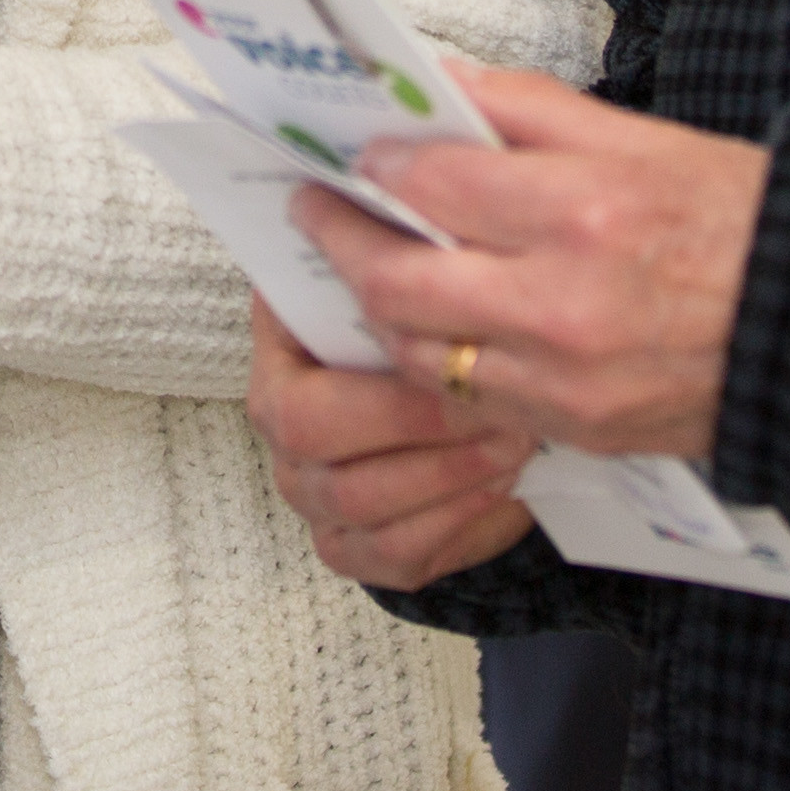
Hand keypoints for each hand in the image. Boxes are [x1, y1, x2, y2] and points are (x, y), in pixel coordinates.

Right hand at [249, 296, 535, 590]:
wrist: (451, 426)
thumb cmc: (430, 348)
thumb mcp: (416, 300)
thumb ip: (410, 273)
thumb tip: (428, 238)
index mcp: (282, 350)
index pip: (294, 352)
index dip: (372, 361)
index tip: (454, 345)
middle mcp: (278, 423)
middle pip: (313, 432)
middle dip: (414, 421)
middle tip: (491, 405)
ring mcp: (309, 492)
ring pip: (357, 497)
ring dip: (446, 470)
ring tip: (510, 441)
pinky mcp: (348, 550)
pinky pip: (391, 552)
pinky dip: (453, 519)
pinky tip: (498, 485)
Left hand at [305, 61, 770, 470]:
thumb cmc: (743, 222)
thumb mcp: (644, 138)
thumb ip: (526, 110)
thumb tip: (439, 87)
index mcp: (582, 211)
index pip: (434, 184)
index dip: (380, 168)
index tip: (358, 156)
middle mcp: (562, 302)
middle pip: (399, 281)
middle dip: (345, 243)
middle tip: (321, 211)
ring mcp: (564, 379)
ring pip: (419, 353)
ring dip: (381, 310)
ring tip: (370, 269)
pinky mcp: (575, 429)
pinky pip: (471, 400)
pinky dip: (440, 363)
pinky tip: (436, 327)